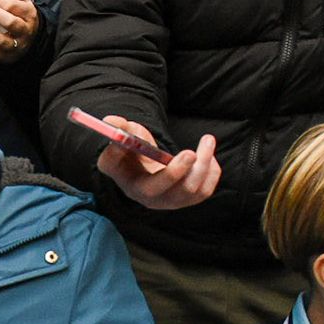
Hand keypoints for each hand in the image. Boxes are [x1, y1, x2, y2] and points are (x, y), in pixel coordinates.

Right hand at [95, 117, 220, 209]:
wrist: (138, 166)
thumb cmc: (127, 152)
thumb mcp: (118, 141)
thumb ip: (116, 130)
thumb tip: (111, 122)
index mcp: (134, 188)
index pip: (153, 189)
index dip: (173, 173)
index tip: (189, 152)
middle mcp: (154, 200)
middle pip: (181, 193)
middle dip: (198, 168)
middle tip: (207, 140)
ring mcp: (173, 202)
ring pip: (198, 190)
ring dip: (207, 163)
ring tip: (207, 139)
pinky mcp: (187, 199)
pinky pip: (207, 189)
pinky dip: (212, 170)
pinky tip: (207, 154)